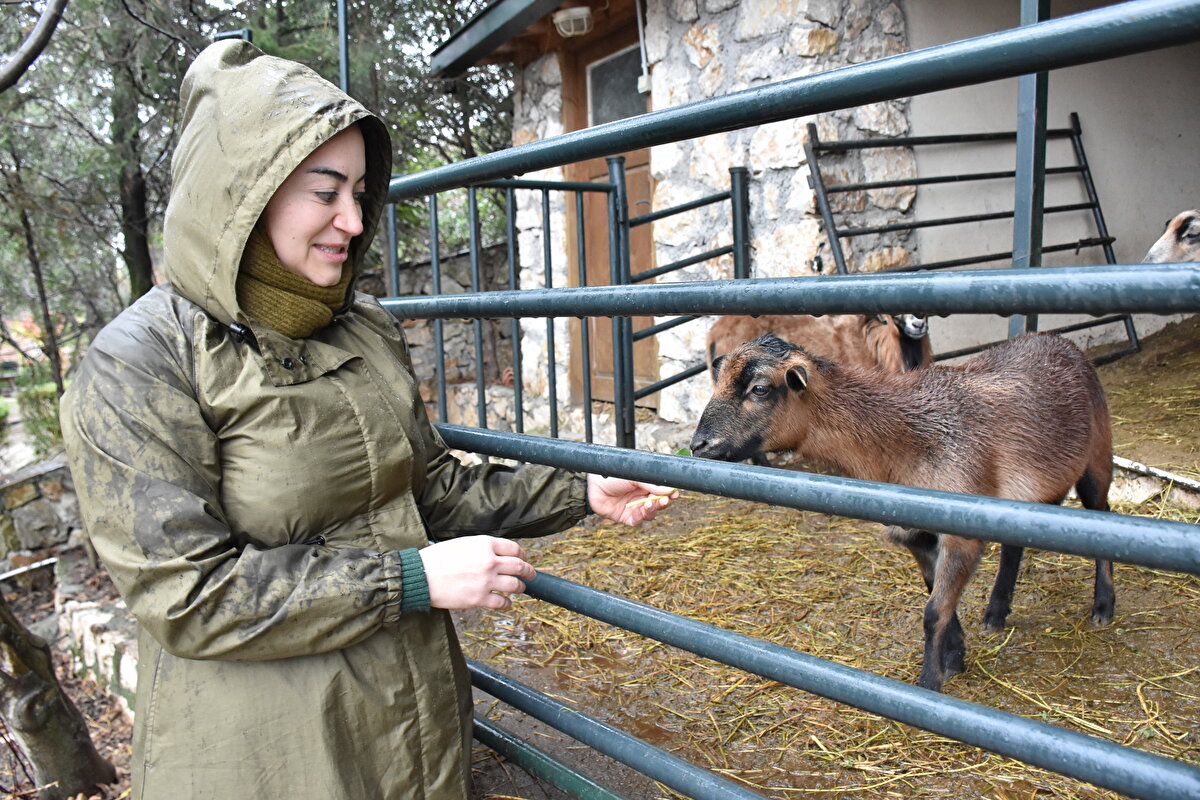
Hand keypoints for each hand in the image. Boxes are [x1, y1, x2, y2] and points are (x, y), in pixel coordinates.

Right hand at [419, 536, 535, 610]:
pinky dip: (507, 604)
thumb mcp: (463, 543)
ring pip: (515, 585)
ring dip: (521, 587)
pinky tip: (507, 603)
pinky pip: (502, 603)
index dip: (522, 554)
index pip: (514, 548)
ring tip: (520, 589)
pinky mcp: (479, 598)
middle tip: (531, 574)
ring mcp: (486, 581)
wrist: (420, 576)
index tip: (524, 559)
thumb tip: (496, 555)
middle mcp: (489, 561)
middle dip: (529, 571)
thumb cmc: (437, 559)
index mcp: (485, 544)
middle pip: (520, 566)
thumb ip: (482, 548)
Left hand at [586, 474, 677, 526]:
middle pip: (658, 504)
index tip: (675, 493)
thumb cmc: (612, 475)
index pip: (662, 492)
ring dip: (653, 509)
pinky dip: (641, 516)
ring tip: (651, 502)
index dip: (669, 494)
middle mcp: (641, 497)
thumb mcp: (635, 476)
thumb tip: (670, 490)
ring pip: (650, 514)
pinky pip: (638, 521)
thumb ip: (651, 484)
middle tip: (666, 499)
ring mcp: (634, 508)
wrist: (593, 483)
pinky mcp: (625, 518)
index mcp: (645, 485)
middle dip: (663, 502)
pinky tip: (641, 509)